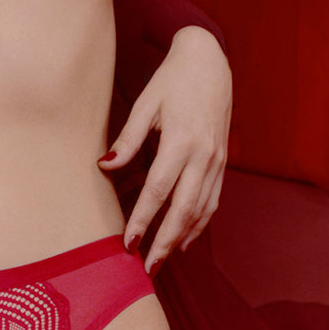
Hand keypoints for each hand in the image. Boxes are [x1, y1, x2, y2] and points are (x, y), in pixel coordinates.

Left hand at [99, 26, 230, 273]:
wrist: (210, 62)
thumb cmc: (172, 80)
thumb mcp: (145, 103)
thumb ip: (127, 138)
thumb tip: (106, 166)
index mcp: (181, 141)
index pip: (158, 191)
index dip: (142, 219)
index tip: (128, 243)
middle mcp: (204, 156)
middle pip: (184, 210)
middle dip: (164, 242)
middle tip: (147, 267)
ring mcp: (217, 161)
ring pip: (201, 210)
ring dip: (182, 238)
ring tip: (162, 260)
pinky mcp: (223, 162)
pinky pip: (212, 200)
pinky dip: (199, 223)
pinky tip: (184, 238)